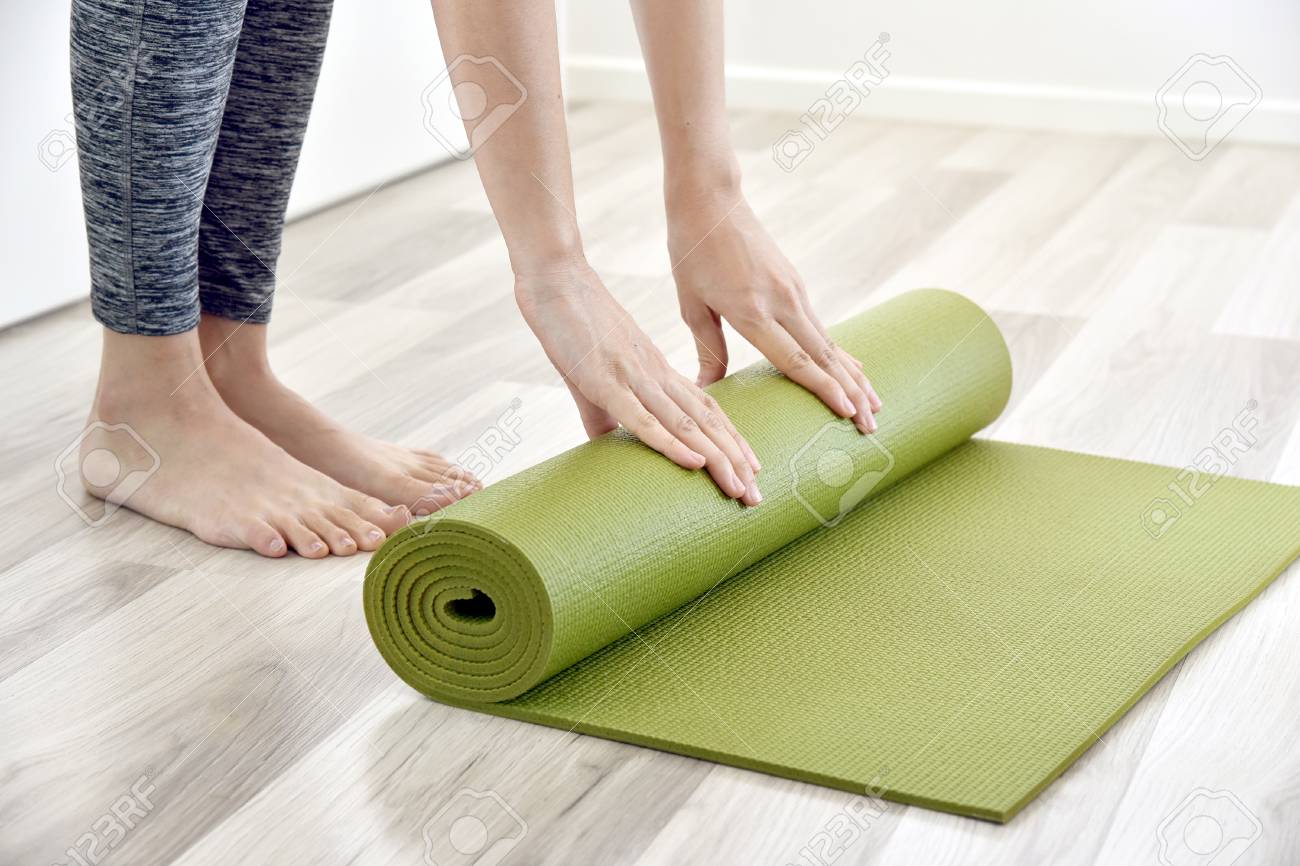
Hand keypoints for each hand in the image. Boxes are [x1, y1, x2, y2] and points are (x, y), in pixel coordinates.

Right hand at [515, 260, 761, 503]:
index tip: (752, 469)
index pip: (705, 410)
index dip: (731, 440)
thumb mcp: (593, 376)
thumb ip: (603, 414)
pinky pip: (644, 418)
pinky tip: (695, 462)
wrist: (555, 280)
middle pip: (707, 422)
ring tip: (739, 488)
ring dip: (716, 458)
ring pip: (686, 423)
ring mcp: (634, 378)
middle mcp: (656, 375)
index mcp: (657, 371)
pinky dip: (672, 442)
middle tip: (756, 497)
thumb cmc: (573, 324)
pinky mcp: (606, 382)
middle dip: (734, 460)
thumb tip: (607, 445)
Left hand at [667, 194, 881, 431]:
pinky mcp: (795, 283)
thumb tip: (708, 390)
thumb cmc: (691, 251)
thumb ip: (708, 349)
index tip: (846, 411)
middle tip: (872, 424)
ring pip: (829, 342)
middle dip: (851, 392)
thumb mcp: (691, 304)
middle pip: (824, 355)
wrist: (710, 197)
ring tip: (874, 405)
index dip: (822, 388)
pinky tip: (852, 370)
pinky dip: (839, 353)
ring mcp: (793, 290)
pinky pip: (821, 326)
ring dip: (853, 376)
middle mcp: (781, 301)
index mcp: (751, 310)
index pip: (793, 358)